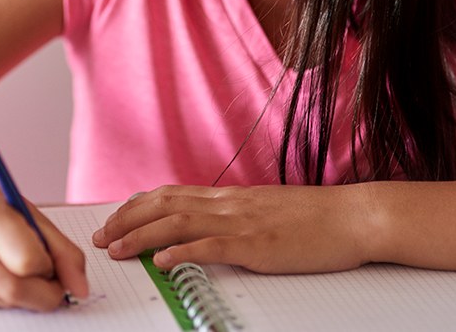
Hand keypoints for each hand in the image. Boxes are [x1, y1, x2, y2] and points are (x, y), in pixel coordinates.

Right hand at [0, 180, 87, 309]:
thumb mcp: (31, 214)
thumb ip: (63, 251)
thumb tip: (81, 290)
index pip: (27, 261)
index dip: (48, 267)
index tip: (51, 262)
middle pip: (14, 289)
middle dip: (43, 294)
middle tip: (51, 284)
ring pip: (2, 301)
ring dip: (23, 295)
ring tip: (19, 270)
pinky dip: (2, 296)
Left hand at [92, 184, 371, 273]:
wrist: (354, 216)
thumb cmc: (315, 217)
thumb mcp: (264, 209)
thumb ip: (233, 214)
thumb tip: (205, 224)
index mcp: (228, 197)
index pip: (169, 194)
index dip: (136, 206)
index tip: (113, 218)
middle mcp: (227, 204)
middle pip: (163, 205)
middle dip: (126, 220)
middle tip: (101, 237)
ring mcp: (241, 223)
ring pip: (178, 222)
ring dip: (141, 236)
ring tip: (116, 249)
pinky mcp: (257, 245)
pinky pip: (213, 246)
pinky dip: (183, 252)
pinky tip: (162, 261)